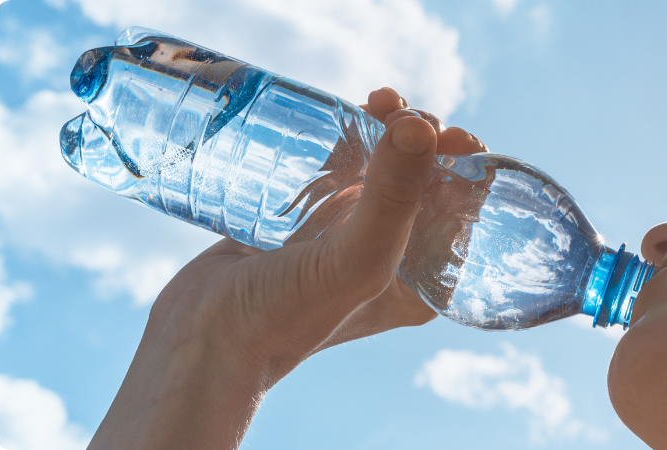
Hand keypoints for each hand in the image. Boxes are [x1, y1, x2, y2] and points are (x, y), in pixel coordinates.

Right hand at [87, 87, 488, 449]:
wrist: (202, 339)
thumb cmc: (284, 318)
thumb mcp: (354, 262)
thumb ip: (392, 198)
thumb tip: (423, 125)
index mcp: (419, 280)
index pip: (462, 212)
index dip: (464, 167)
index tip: (446, 133)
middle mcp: (388, 256)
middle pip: (422, 183)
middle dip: (422, 139)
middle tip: (398, 111)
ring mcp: (345, 235)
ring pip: (380, 168)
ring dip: (387, 130)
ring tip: (376, 101)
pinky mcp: (306, 218)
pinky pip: (339, 168)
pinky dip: (347, 138)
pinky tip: (345, 114)